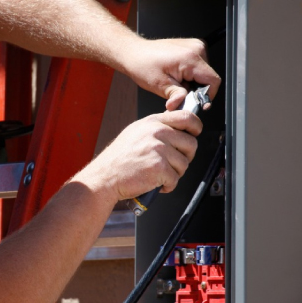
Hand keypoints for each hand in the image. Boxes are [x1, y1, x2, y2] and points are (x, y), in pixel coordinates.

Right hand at [74, 109, 201, 200]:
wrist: (105, 177)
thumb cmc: (118, 159)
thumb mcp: (136, 133)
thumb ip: (157, 128)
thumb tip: (178, 129)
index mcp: (153, 122)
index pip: (186, 117)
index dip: (195, 127)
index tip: (194, 134)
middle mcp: (157, 132)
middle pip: (191, 143)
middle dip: (185, 157)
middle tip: (173, 164)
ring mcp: (159, 149)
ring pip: (184, 163)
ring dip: (175, 173)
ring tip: (158, 174)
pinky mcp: (159, 167)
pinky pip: (175, 178)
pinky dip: (168, 185)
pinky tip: (155, 183)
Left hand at [121, 38, 220, 110]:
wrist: (135, 53)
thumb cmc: (143, 65)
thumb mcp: (159, 85)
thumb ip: (176, 96)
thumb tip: (183, 107)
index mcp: (190, 58)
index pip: (213, 81)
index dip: (207, 96)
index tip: (197, 104)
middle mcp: (196, 48)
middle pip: (209, 77)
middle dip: (196, 90)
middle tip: (179, 93)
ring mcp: (195, 46)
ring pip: (204, 73)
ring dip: (193, 82)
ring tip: (176, 82)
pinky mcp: (192, 46)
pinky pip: (199, 66)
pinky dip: (190, 74)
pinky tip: (177, 75)